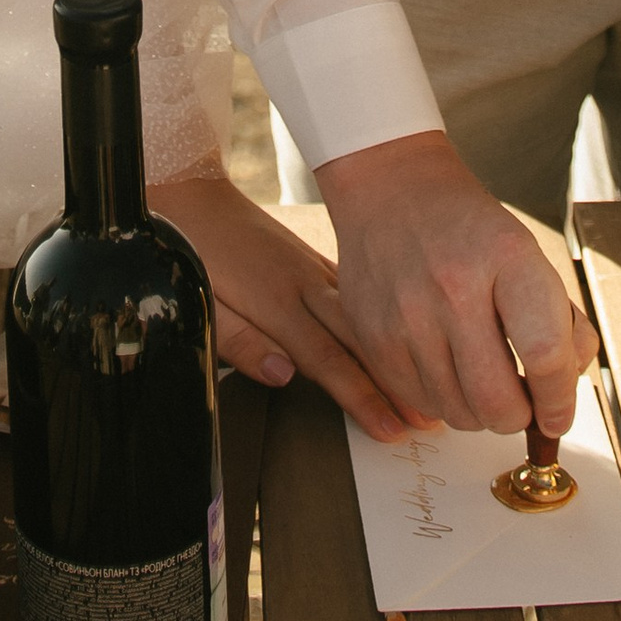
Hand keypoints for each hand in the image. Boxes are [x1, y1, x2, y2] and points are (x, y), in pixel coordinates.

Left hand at [148, 172, 415, 442]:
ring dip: (395, 350)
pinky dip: (377, 314)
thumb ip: (242, 343)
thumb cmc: (192, 252)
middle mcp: (303, 285)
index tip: (392, 426)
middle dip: (395, 382)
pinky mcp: (309, 258)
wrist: (190, 194)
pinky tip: (397, 326)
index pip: (328, 361)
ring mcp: (310, 269)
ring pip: (362, 316)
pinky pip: (352, 291)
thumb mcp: (203, 303)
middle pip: (359, 341)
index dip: (363, 398)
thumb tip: (284, 376)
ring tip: (425, 381)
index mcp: (277, 303)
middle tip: (429, 415)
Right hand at [313, 132, 597, 436]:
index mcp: (507, 256)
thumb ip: (562, 324)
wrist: (393, 191)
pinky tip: (448, 370)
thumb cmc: (471, 231)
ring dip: (480, 413)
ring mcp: (407, 314)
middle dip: (519, 417)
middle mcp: (454, 286)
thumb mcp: (530, 256)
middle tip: (521, 403)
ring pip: (458, 413)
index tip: (559, 415)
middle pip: (497, 401)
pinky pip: (419, 402)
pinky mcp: (373, 335)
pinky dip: (442, 401)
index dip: (559, 399)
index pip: (544, 353)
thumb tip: (564, 392)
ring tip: (483, 380)